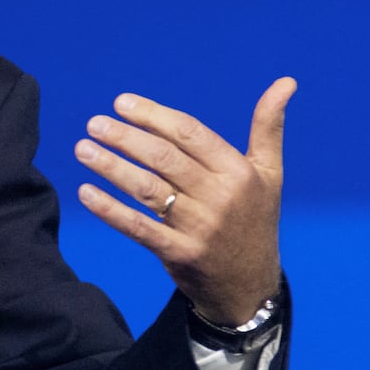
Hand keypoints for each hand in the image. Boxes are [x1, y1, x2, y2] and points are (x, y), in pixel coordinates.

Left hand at [73, 77, 295, 324]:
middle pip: (164, 158)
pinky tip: (85, 192)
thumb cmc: (254, 218)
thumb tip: (286, 81)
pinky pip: (138, 227)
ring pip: (147, 189)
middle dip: (125, 138)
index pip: (190, 134)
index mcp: (239, 172)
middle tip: (94, 123)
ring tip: (83, 148)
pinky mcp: (180, 254)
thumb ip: (269, 127)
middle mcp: (221, 197)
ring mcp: (200, 227)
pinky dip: (110, 210)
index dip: (153, 116)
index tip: (121, 102)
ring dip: (111, 167)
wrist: (251, 287)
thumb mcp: (269, 173)